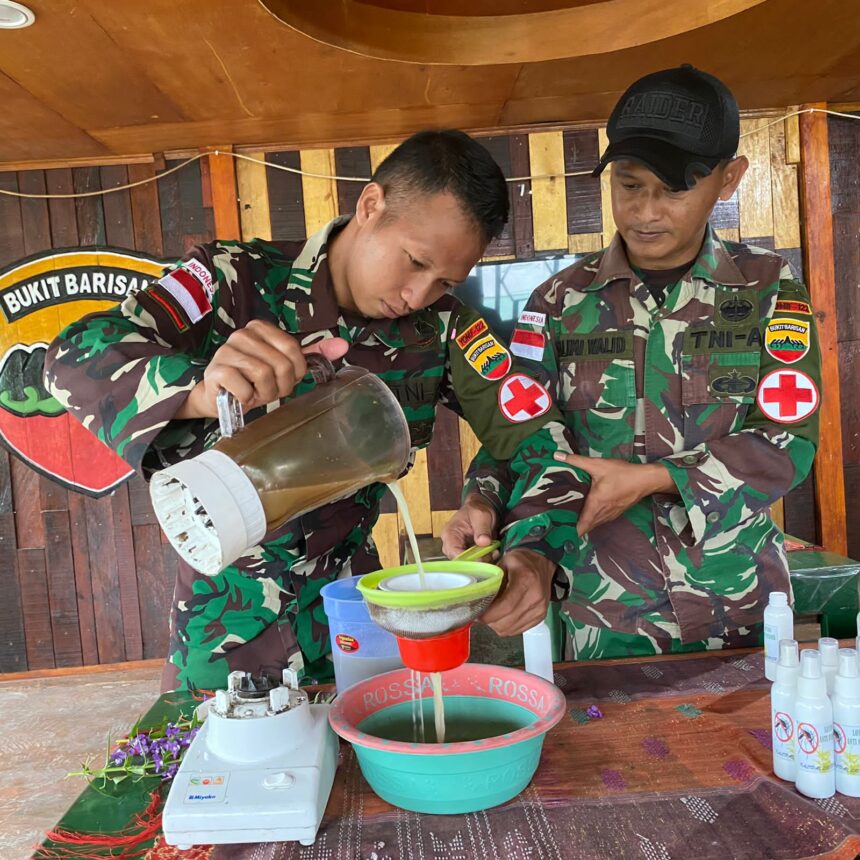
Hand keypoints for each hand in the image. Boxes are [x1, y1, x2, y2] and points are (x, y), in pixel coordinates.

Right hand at [175, 321, 348, 417]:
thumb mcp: (284, 365)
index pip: (292, 348)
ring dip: (265, 393)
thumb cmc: (253, 380)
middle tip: (269, 390)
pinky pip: (245, 389)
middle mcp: (242, 335)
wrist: (219, 396)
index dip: (295, 371)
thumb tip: (343, 345)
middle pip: (280, 364)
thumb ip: (311, 354)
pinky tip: (242, 397)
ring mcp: (226, 351)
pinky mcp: (216, 371)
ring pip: (263, 375)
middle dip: (280, 386)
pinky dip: (248, 399)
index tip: (285, 378)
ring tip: (256, 393)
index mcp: (260, 328)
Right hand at [441, 493, 498, 558]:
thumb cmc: (477, 509)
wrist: (480, 508)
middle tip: (491, 554)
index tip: (483, 558)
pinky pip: (474, 561)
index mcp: (449, 533)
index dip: (468, 560)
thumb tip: (483, 542)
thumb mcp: (481, 515)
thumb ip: (482, 528)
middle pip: (460, 561)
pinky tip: (492, 553)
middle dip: (477, 561)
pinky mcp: (466, 553)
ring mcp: (458, 550)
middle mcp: (450, 544)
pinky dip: (484, 559)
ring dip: (482, 561)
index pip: (454, 553)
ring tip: (494, 552)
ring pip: (468, 564)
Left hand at [480, 549, 555, 636]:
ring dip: (497, 625)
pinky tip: (502, 617)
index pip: (506, 606)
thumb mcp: (504, 562)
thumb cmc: (522, 561)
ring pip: (511, 629)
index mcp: (526, 580)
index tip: (477, 614)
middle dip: (490, 621)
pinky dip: (507, 627)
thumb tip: (475, 597)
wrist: (543, 563)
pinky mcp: (540, 617)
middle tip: (481, 614)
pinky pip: (518, 630)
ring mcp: (539, 609)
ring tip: (491, 614)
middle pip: (507, 621)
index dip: (489, 614)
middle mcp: (535, 597)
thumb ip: (491, 579)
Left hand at [553, 452, 675, 536]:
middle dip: (573, 526)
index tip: (558, 528)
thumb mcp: (597, 465)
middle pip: (586, 527)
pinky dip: (592, 519)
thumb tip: (556, 455)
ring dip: (583, 523)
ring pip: (593, 524)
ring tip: (569, 517)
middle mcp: (602, 514)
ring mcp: (610, 515)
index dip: (569, 530)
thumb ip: (576, 461)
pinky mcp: (616, 513)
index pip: (581, 527)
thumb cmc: (622, 473)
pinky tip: (587, 511)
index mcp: (596, 505)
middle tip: (559, 521)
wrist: (646, 480)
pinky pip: (600, 520)